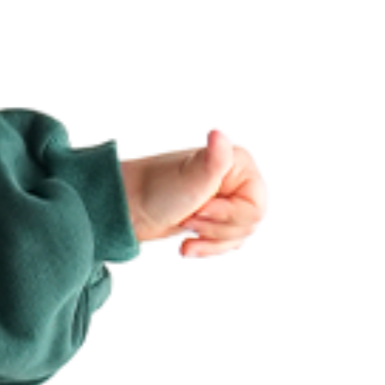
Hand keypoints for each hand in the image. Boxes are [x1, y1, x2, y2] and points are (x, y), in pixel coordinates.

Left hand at [119, 131, 266, 257]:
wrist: (129, 207)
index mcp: (239, 165)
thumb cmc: (157, 189)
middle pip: (247, 225)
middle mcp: (238, 181)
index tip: (200, 210)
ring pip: (237, 237)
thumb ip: (214, 159)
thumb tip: (218, 135)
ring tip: (185, 226)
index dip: (228, 216)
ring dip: (209, 241)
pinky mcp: (214, 219)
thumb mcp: (191, 177)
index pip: (254, 209)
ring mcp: (227, 201)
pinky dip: (207, 249)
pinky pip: (225, 244)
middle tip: (189, 218)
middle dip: (215, 229)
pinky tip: (187, 246)